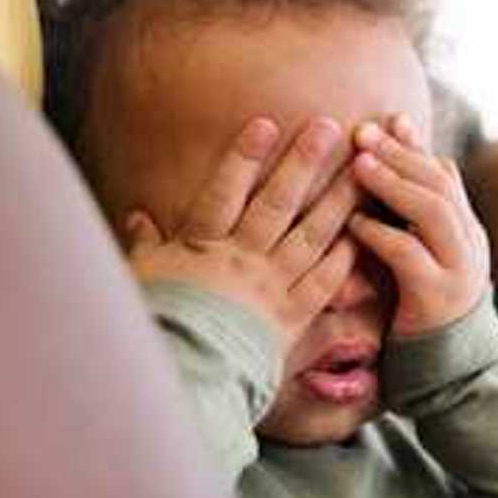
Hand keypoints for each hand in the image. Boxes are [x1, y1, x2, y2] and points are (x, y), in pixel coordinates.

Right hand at [123, 117, 360, 346]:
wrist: (184, 374)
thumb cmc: (156, 327)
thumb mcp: (141, 281)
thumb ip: (144, 246)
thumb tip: (135, 218)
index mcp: (202, 247)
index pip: (224, 191)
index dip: (244, 156)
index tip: (265, 123)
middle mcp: (243, 259)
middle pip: (278, 202)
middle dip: (304, 162)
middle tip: (329, 128)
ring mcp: (271, 287)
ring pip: (311, 235)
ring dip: (337, 200)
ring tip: (360, 172)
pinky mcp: (292, 319)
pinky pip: (324, 282)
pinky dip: (344, 259)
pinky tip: (362, 234)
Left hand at [346, 114, 489, 336]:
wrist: (457, 376)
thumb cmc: (424, 316)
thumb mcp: (422, 262)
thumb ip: (408, 225)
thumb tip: (379, 178)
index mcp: (466, 231)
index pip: (445, 174)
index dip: (417, 145)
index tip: (388, 119)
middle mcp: (469, 244)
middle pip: (440, 183)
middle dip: (401, 153)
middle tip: (363, 132)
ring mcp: (458, 270)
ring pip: (432, 212)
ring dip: (394, 184)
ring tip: (360, 164)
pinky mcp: (437, 299)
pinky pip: (410, 256)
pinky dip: (382, 235)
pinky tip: (355, 224)